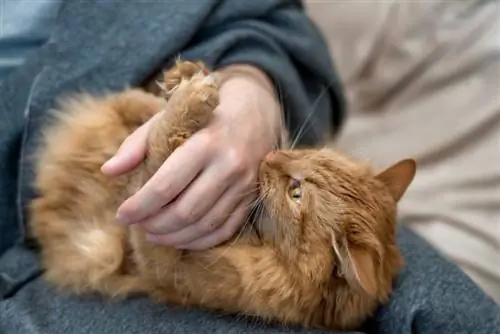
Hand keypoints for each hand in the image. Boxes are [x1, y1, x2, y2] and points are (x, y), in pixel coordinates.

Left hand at [101, 65, 282, 249]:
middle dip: (155, 225)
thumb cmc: (203, 115)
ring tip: (153, 234)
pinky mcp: (252, 197)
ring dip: (175, 237)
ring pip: (206, 224)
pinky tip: (180, 239)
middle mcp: (229, 165)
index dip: (139, 206)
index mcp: (206, 142)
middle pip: (186, 210)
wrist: (256, 110)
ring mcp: (245, 184)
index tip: (121, 215)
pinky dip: (200, 241)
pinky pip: (226, 229)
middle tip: (137, 226)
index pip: (166, 185)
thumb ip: (136, 144)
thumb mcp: (168, 118)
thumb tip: (108, 172)